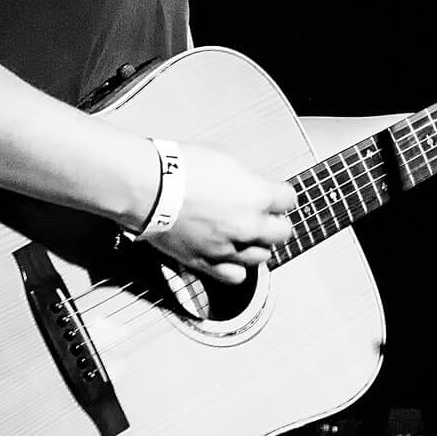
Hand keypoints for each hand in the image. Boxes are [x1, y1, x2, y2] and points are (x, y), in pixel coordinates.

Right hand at [148, 142, 297, 284]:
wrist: (148, 187)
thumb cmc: (179, 168)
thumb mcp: (224, 159)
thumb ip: (247, 180)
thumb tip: (254, 187)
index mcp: (256, 196)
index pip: (289, 200)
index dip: (281, 195)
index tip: (275, 194)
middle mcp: (248, 225)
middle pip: (282, 233)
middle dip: (274, 223)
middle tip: (263, 215)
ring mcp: (228, 248)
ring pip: (261, 257)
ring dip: (256, 245)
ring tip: (244, 234)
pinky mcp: (207, 262)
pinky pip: (235, 276)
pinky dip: (237, 267)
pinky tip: (230, 254)